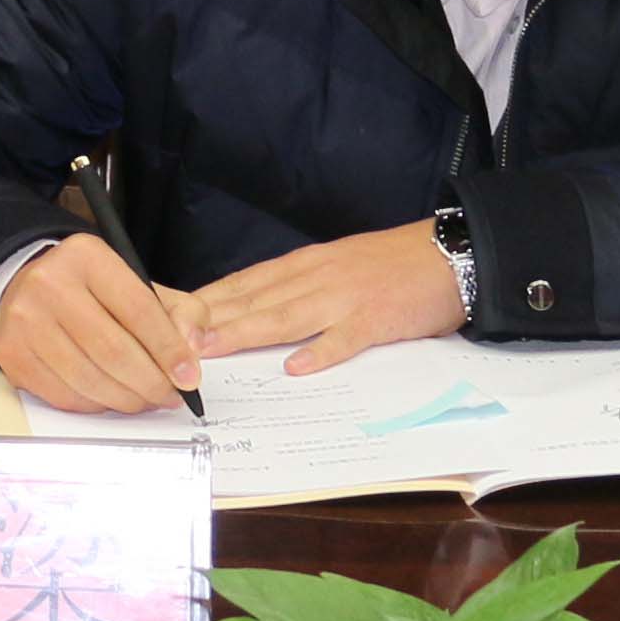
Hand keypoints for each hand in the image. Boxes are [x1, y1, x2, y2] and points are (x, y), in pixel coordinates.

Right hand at [0, 233, 199, 414]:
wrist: (27, 286)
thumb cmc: (91, 290)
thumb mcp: (138, 284)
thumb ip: (179, 311)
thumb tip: (191, 349)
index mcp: (87, 256)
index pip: (138, 309)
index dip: (169, 349)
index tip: (188, 377)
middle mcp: (49, 283)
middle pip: (113, 351)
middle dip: (151, 383)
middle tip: (169, 396)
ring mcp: (24, 320)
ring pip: (89, 379)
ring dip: (127, 400)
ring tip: (144, 399)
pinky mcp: (12, 354)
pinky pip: (64, 395)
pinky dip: (96, 405)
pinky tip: (110, 398)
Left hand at [187, 220, 473, 372]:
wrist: (447, 254)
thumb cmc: (389, 264)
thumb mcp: (335, 265)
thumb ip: (298, 285)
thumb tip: (254, 309)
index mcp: (306, 264)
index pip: (246, 281)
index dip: (208, 299)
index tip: (172, 313)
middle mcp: (318, 277)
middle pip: (257, 299)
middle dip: (212, 319)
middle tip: (173, 336)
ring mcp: (346, 298)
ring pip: (288, 316)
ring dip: (246, 331)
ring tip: (213, 348)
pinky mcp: (377, 319)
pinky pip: (345, 338)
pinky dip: (321, 352)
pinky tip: (297, 366)